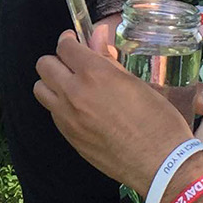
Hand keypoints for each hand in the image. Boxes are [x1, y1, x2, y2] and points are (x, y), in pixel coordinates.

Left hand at [34, 30, 202, 195]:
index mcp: (94, 74)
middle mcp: (74, 94)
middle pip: (45, 65)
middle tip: (72, 62)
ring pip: (40, 89)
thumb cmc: (159, 121)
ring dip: (52, 83)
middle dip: (57, 59)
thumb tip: (97, 38)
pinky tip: (78, 108)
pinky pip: (52, 113)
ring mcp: (68, 118)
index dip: (69, 41)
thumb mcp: (137, 83)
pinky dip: (59, 105)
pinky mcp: (69, 137)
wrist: (161, 165)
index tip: (73, 41)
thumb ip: (109, 60)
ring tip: (70, 85)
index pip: (64, 47)